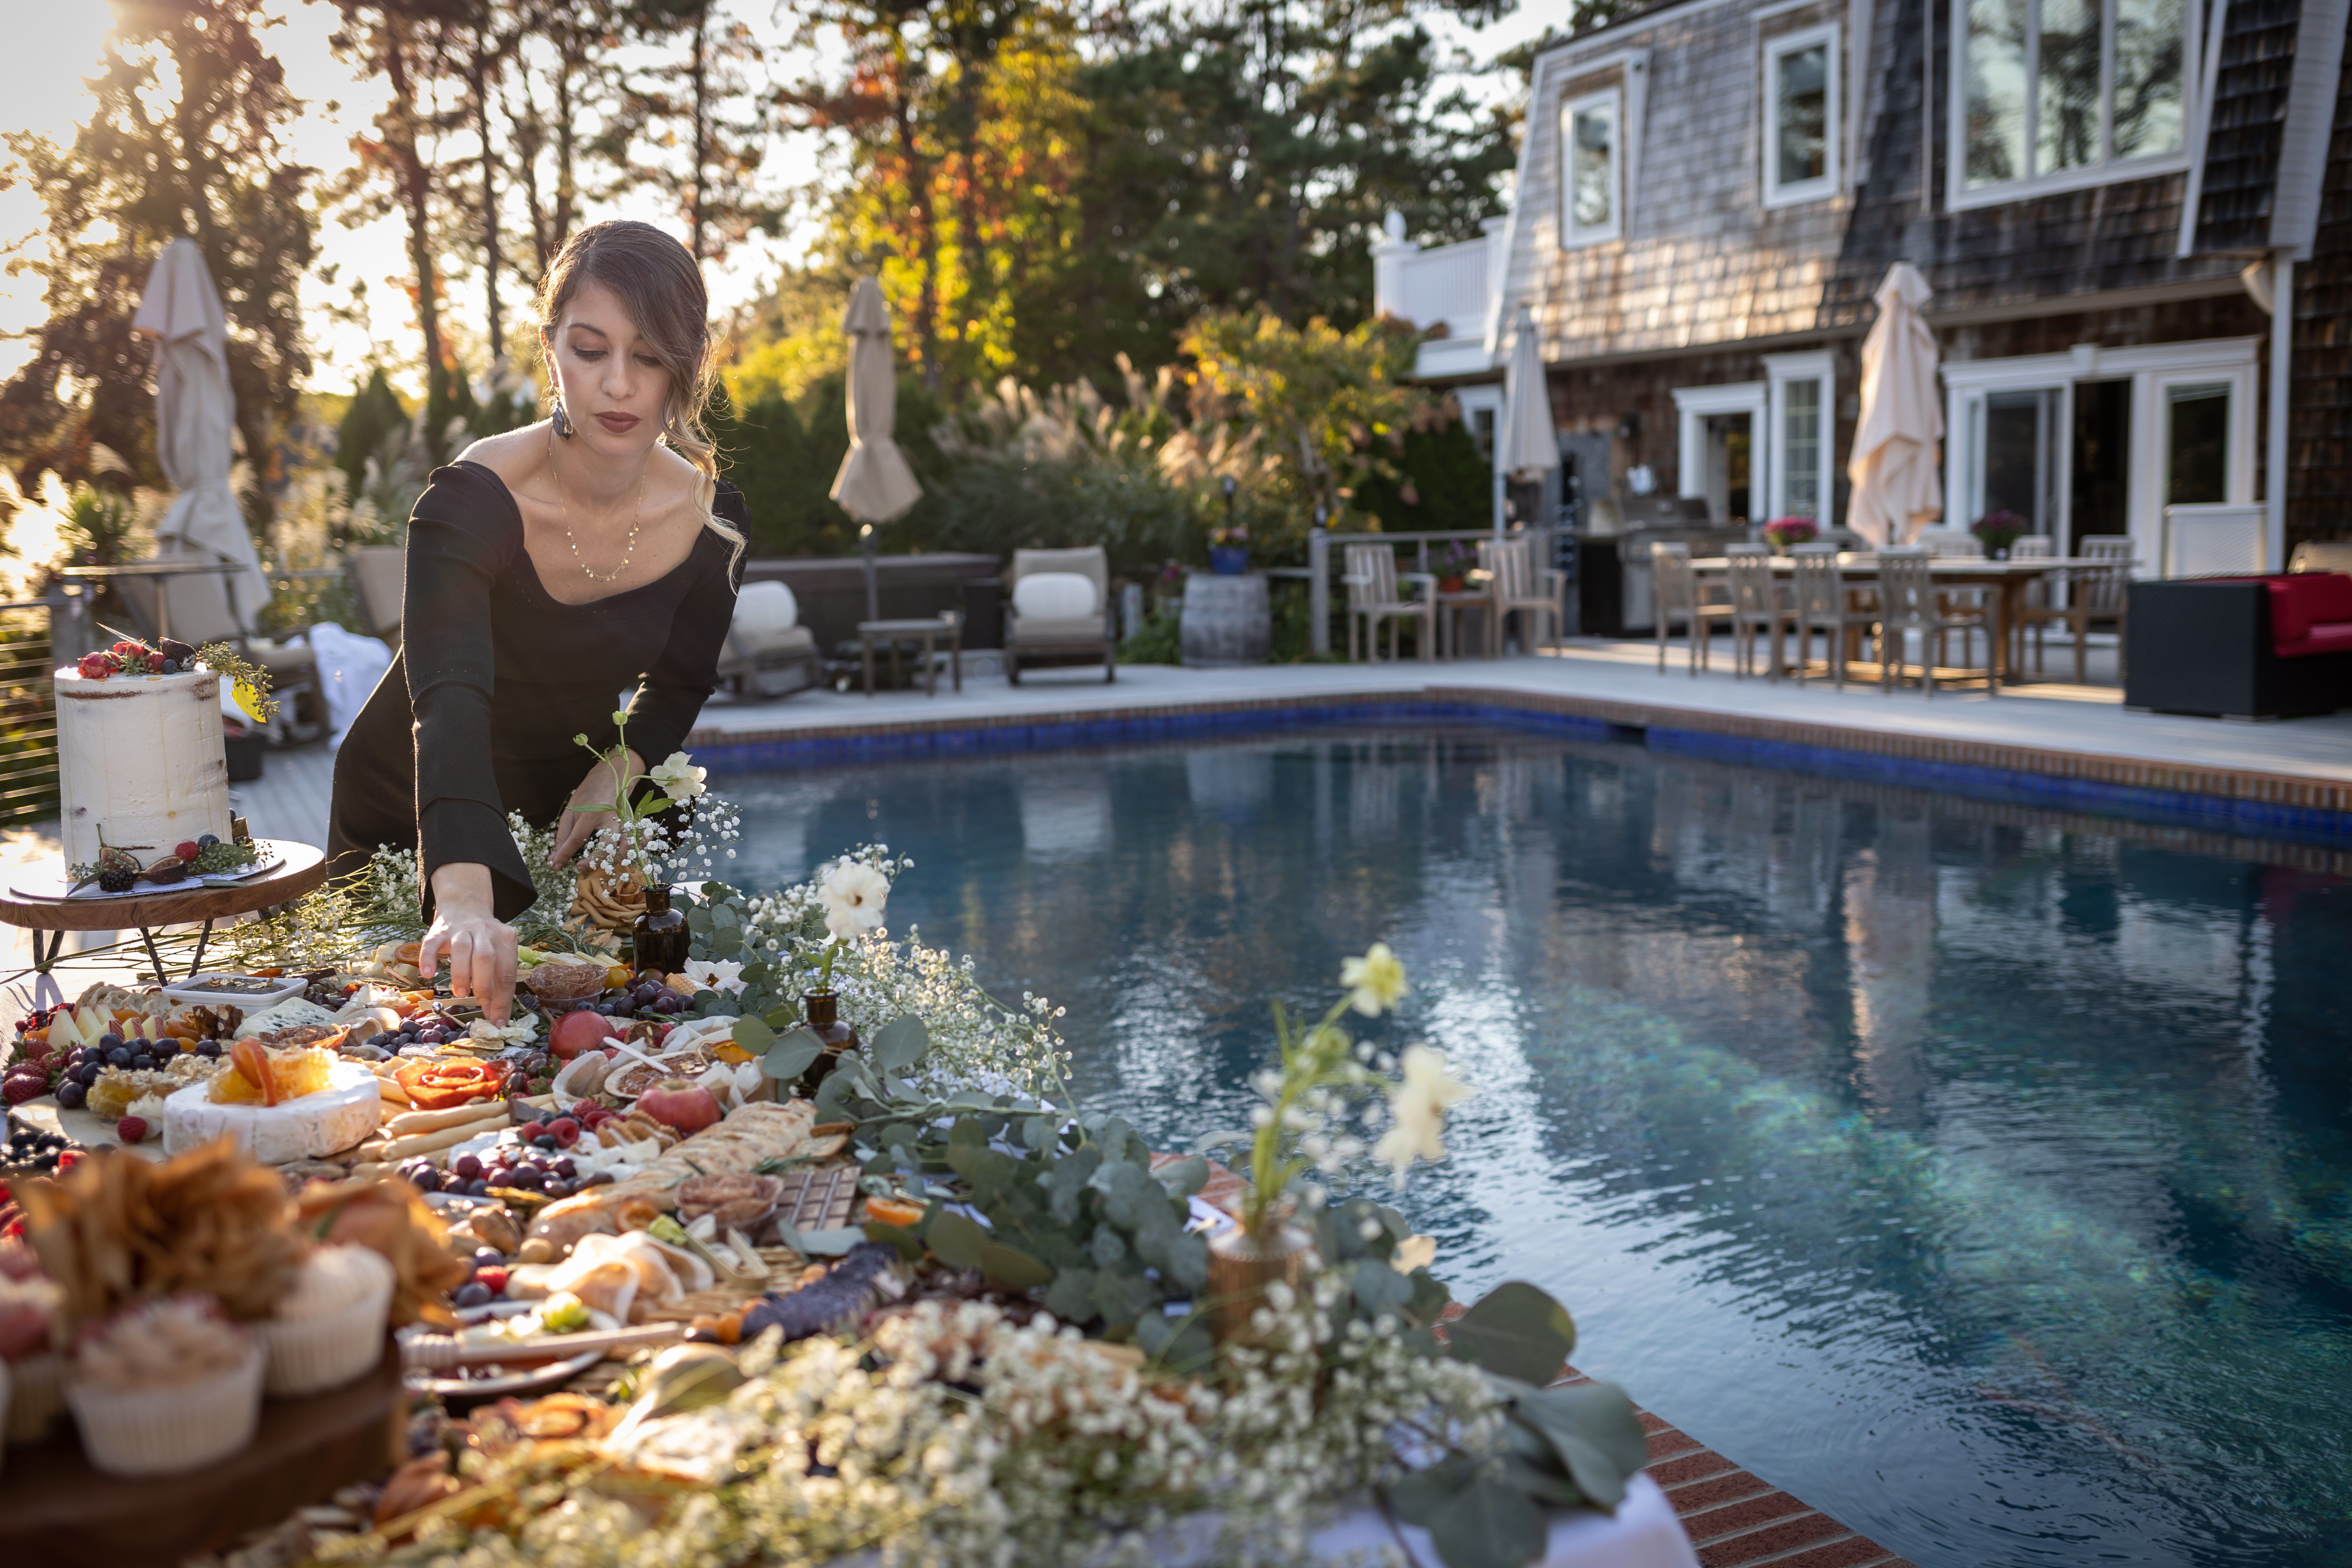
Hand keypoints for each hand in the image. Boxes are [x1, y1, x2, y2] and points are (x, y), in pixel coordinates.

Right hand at [420, 863, 517, 1023]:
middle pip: (487, 958)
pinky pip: (432, 943)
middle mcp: (485, 932)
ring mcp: (461, 930)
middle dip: (484, 984)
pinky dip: (429, 958)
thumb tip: (495, 1018)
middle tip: (478, 1002)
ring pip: (463, 949)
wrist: (465, 906)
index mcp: (506, 940)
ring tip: (460, 993)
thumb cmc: (484, 941)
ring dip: (462, 973)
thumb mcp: (497, 956)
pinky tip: (429, 974)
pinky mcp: (439, 930)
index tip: (498, 1023)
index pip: (507, 974)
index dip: (502, 1001)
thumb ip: (496, 983)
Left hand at [550, 747, 642, 868]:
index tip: (556, 866)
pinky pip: (636, 842)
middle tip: (580, 867)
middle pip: (606, 847)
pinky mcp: (633, 824)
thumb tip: (555, 858)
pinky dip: (631, 852)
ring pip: (625, 848)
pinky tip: (620, 857)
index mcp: (591, 812)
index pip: (576, 839)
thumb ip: (563, 835)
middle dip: (594, 861)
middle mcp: (611, 818)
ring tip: (600, 864)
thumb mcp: (571, 811)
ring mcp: (625, 821)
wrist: (610, 777)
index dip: (564, 855)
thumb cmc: (588, 794)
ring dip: (613, 860)